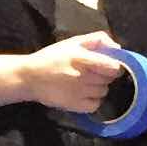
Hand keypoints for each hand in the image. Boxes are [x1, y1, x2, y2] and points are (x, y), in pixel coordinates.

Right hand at [14, 30, 129, 113]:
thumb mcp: (72, 42)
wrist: (29, 77)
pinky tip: (84, 93)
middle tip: (93, 72)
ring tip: (86, 82)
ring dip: (99, 87)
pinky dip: (93, 100)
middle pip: (109, 79)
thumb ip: (96, 39)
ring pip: (104, 91)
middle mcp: (82, 77)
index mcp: (81, 58)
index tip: (110, 64)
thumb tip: (117, 47)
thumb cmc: (51, 57)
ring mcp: (79, 93)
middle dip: (105, 74)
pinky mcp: (75, 106)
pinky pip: (96, 104)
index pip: (113, 67)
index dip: (116, 66)